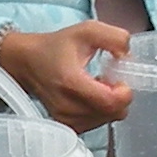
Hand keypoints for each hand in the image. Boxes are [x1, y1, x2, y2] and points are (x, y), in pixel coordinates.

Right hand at [0, 19, 132, 131]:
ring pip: (108, 119)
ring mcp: (66, 120)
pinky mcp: (67, 126)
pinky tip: (91, 96)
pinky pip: (97, 124)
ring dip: (110, 103)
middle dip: (119, 95)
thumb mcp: (87, 30)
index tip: (119, 77)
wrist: (27, 62)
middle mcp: (68, 106)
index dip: (124, 91)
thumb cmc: (55, 46)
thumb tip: (128, 57)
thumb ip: (115, 38)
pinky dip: (100, 110)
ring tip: (97, 85)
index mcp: (71, 82)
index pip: (111, 101)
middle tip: (108, 78)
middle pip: (113, 113)